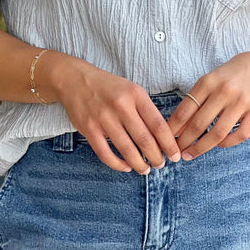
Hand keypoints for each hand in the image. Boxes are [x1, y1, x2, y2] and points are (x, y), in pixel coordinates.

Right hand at [46, 55, 181, 173]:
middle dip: (156, 157)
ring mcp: (104, 118)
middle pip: (145, 140)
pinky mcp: (89, 129)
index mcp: (136, 95)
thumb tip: (162, 138)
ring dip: (139, 164)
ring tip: (146, 170)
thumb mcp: (131, 90)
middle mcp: (121, 106)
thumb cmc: (108, 87)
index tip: (174, 155)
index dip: (169, 144)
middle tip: (161, 165)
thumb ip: (145, 110)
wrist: (75, 80)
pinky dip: (118, 164)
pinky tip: (126, 166)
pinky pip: (106, 154)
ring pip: (127, 150)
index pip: (158, 124)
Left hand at [168, 53, 249, 159]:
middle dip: (184, 142)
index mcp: (208, 82)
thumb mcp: (207, 83)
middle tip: (176, 153)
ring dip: (201, 147)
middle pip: (200, 124)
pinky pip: (240, 135)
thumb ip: (193, 102)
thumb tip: (175, 130)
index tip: (166, 140)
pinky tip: (217, 145)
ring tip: (191, 154)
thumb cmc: (225, 79)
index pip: (185, 110)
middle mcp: (225, 91)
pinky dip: (226, 143)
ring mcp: (242, 101)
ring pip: (218, 133)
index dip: (173, 129)